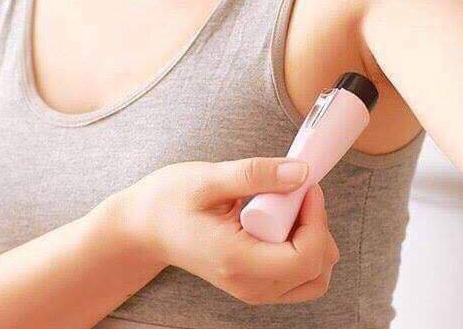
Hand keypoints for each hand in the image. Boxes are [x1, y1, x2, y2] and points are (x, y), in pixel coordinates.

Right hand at [120, 157, 339, 304]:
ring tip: (288, 205)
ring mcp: (252, 290)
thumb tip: (301, 172)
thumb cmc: (168, 202)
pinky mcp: (254, 284)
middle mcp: (249, 285)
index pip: (304, 258)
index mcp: (237, 260)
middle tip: (296, 191)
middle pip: (316, 271)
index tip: (305, 186)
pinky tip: (282, 219)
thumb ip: (256, 174)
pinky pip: (298, 277)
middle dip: (318, 226)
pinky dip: (304, 248)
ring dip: (314, 239)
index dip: (317, 219)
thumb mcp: (208, 178)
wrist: (144, 229)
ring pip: (313, 278)